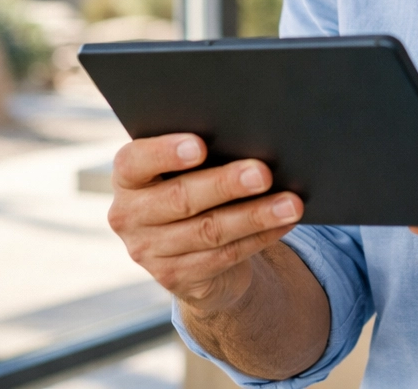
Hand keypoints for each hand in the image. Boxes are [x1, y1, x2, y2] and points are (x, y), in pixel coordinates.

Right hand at [107, 134, 304, 315]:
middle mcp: (129, 216)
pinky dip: (260, 237)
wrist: (189, 249)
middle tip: (263, 173)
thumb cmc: (193, 186)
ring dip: (255, 216)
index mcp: (127, 177)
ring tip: (290, 203)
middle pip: (181, 198)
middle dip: (226, 184)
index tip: (200, 145)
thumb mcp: (184, 170)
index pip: (135, 161)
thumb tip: (250, 139)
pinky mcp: (176, 278)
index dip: (166, 153)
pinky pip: (225, 256)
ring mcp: (149, 252)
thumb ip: (202, 155)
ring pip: (209, 231)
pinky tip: (284, 223)